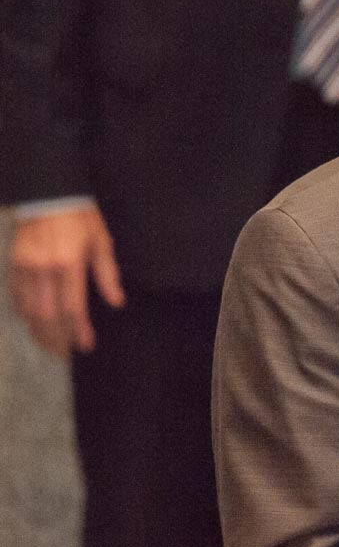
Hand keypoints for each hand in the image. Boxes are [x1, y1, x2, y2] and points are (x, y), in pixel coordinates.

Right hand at [8, 205, 125, 357]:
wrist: (48, 193)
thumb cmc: (80, 217)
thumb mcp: (100, 242)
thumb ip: (107, 274)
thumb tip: (116, 301)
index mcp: (69, 263)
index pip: (72, 306)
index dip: (79, 330)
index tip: (85, 346)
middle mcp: (44, 268)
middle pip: (47, 314)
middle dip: (56, 336)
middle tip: (65, 352)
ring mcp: (25, 267)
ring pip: (28, 309)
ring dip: (39, 329)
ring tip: (49, 344)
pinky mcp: (13, 264)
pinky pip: (17, 296)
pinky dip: (25, 312)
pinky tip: (33, 322)